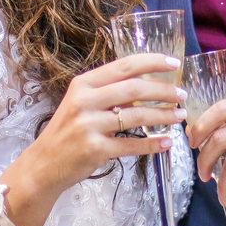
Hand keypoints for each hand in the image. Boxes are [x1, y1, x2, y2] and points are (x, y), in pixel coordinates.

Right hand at [13, 53, 185, 197]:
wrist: (44, 164)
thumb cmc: (68, 131)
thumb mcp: (82, 103)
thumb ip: (110, 92)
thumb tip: (150, 85)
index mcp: (83, 84)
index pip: (124, 65)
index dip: (152, 62)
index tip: (174, 63)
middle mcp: (84, 101)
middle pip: (134, 89)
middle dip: (164, 91)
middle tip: (181, 95)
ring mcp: (89, 126)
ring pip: (136, 117)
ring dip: (163, 116)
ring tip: (179, 116)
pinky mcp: (95, 149)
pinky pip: (132, 145)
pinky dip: (152, 144)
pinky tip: (166, 142)